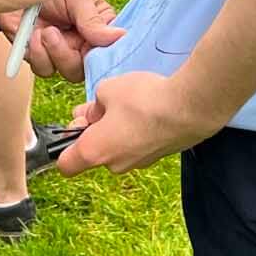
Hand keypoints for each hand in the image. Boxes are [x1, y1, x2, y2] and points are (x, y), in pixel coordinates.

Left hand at [0, 0, 124, 80]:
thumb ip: (94, 20)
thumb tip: (120, 36)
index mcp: (100, 28)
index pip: (111, 50)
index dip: (104, 55)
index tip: (89, 45)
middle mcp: (84, 44)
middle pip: (89, 68)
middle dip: (70, 57)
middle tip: (53, 34)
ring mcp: (63, 52)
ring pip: (68, 72)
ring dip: (53, 54)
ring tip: (44, 31)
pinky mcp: (42, 57)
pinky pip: (45, 69)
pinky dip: (37, 54)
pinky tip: (32, 35)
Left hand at [58, 70, 218, 175]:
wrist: (190, 108)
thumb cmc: (143, 100)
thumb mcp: (108, 89)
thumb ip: (95, 103)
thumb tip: (96, 112)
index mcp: (94, 152)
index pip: (66, 165)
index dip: (64, 147)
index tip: (74, 127)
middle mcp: (115, 165)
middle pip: (95, 152)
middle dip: (96, 129)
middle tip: (104, 104)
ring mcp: (139, 163)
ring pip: (118, 148)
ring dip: (119, 129)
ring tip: (130, 103)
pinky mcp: (159, 156)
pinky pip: (139, 145)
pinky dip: (139, 131)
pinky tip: (149, 110)